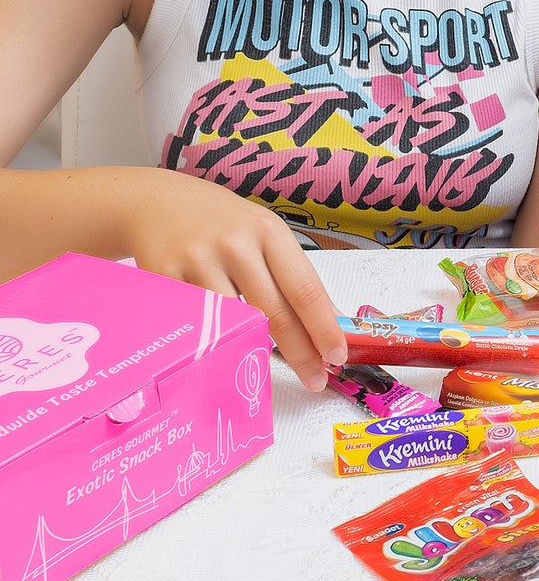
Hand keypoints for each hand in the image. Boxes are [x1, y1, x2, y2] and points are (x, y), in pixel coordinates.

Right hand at [119, 170, 347, 389]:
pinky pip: (194, 326)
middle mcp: (235, 245)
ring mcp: (197, 261)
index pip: (305, 288)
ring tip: (267, 371)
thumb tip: (332, 321)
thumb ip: (294, 277)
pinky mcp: (163, 278)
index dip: (323, 327)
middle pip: (274, 312)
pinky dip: (211, 346)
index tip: (337, 355)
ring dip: (253, 353)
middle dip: (300, 352)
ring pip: (233, 324)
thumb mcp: (264, 237)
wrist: (159, 202)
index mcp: (268, 232)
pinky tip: (223, 357)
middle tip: (316, 378)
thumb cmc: (222, 224)